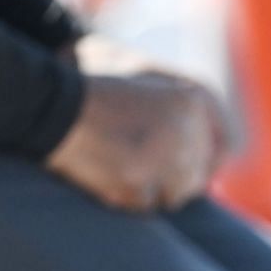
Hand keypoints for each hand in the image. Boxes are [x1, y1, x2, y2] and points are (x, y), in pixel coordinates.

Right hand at [46, 39, 226, 211]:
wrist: (46, 98)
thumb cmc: (85, 78)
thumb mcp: (133, 65)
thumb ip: (167, 87)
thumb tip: (188, 111)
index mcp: (194, 99)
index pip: (223, 146)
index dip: (210, 162)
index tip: (203, 173)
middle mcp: (189, 130)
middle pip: (199, 176)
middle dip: (178, 178)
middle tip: (149, 172)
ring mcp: (166, 161)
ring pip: (175, 195)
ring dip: (153, 190)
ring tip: (124, 169)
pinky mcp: (140, 185)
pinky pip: (144, 205)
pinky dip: (127, 198)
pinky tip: (108, 177)